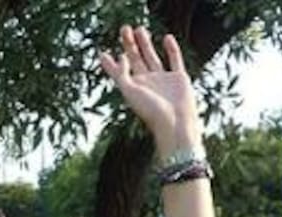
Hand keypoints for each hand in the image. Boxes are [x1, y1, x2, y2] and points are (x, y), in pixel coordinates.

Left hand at [99, 26, 202, 156]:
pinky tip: (166, 38)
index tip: (102, 53)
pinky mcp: (179, 78)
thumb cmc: (150, 111)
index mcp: (133, 88)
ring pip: (152, 57)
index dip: (110, 63)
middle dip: (129, 45)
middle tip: (124, 28)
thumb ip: (122, 74)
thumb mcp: (130, 91)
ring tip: (140, 29)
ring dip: (145, 44)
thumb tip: (120, 56)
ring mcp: (163, 80)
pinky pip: (174, 59)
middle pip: (135, 59)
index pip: (119, 72)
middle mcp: (147, 83)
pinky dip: (171, 49)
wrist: (175, 123)